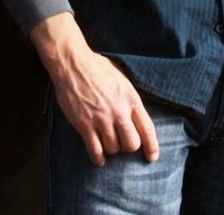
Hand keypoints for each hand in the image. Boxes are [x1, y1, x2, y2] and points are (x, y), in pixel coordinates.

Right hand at [31, 13, 158, 165]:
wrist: (72, 63)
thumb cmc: (97, 68)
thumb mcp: (122, 79)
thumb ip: (129, 98)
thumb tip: (135, 116)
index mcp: (131, 98)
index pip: (147, 129)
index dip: (151, 146)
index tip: (151, 157)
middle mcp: (118, 111)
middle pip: (131, 144)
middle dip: (128, 147)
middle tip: (122, 143)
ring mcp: (101, 119)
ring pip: (113, 148)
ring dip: (111, 149)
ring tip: (107, 143)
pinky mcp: (84, 124)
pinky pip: (95, 150)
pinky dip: (98, 158)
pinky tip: (99, 159)